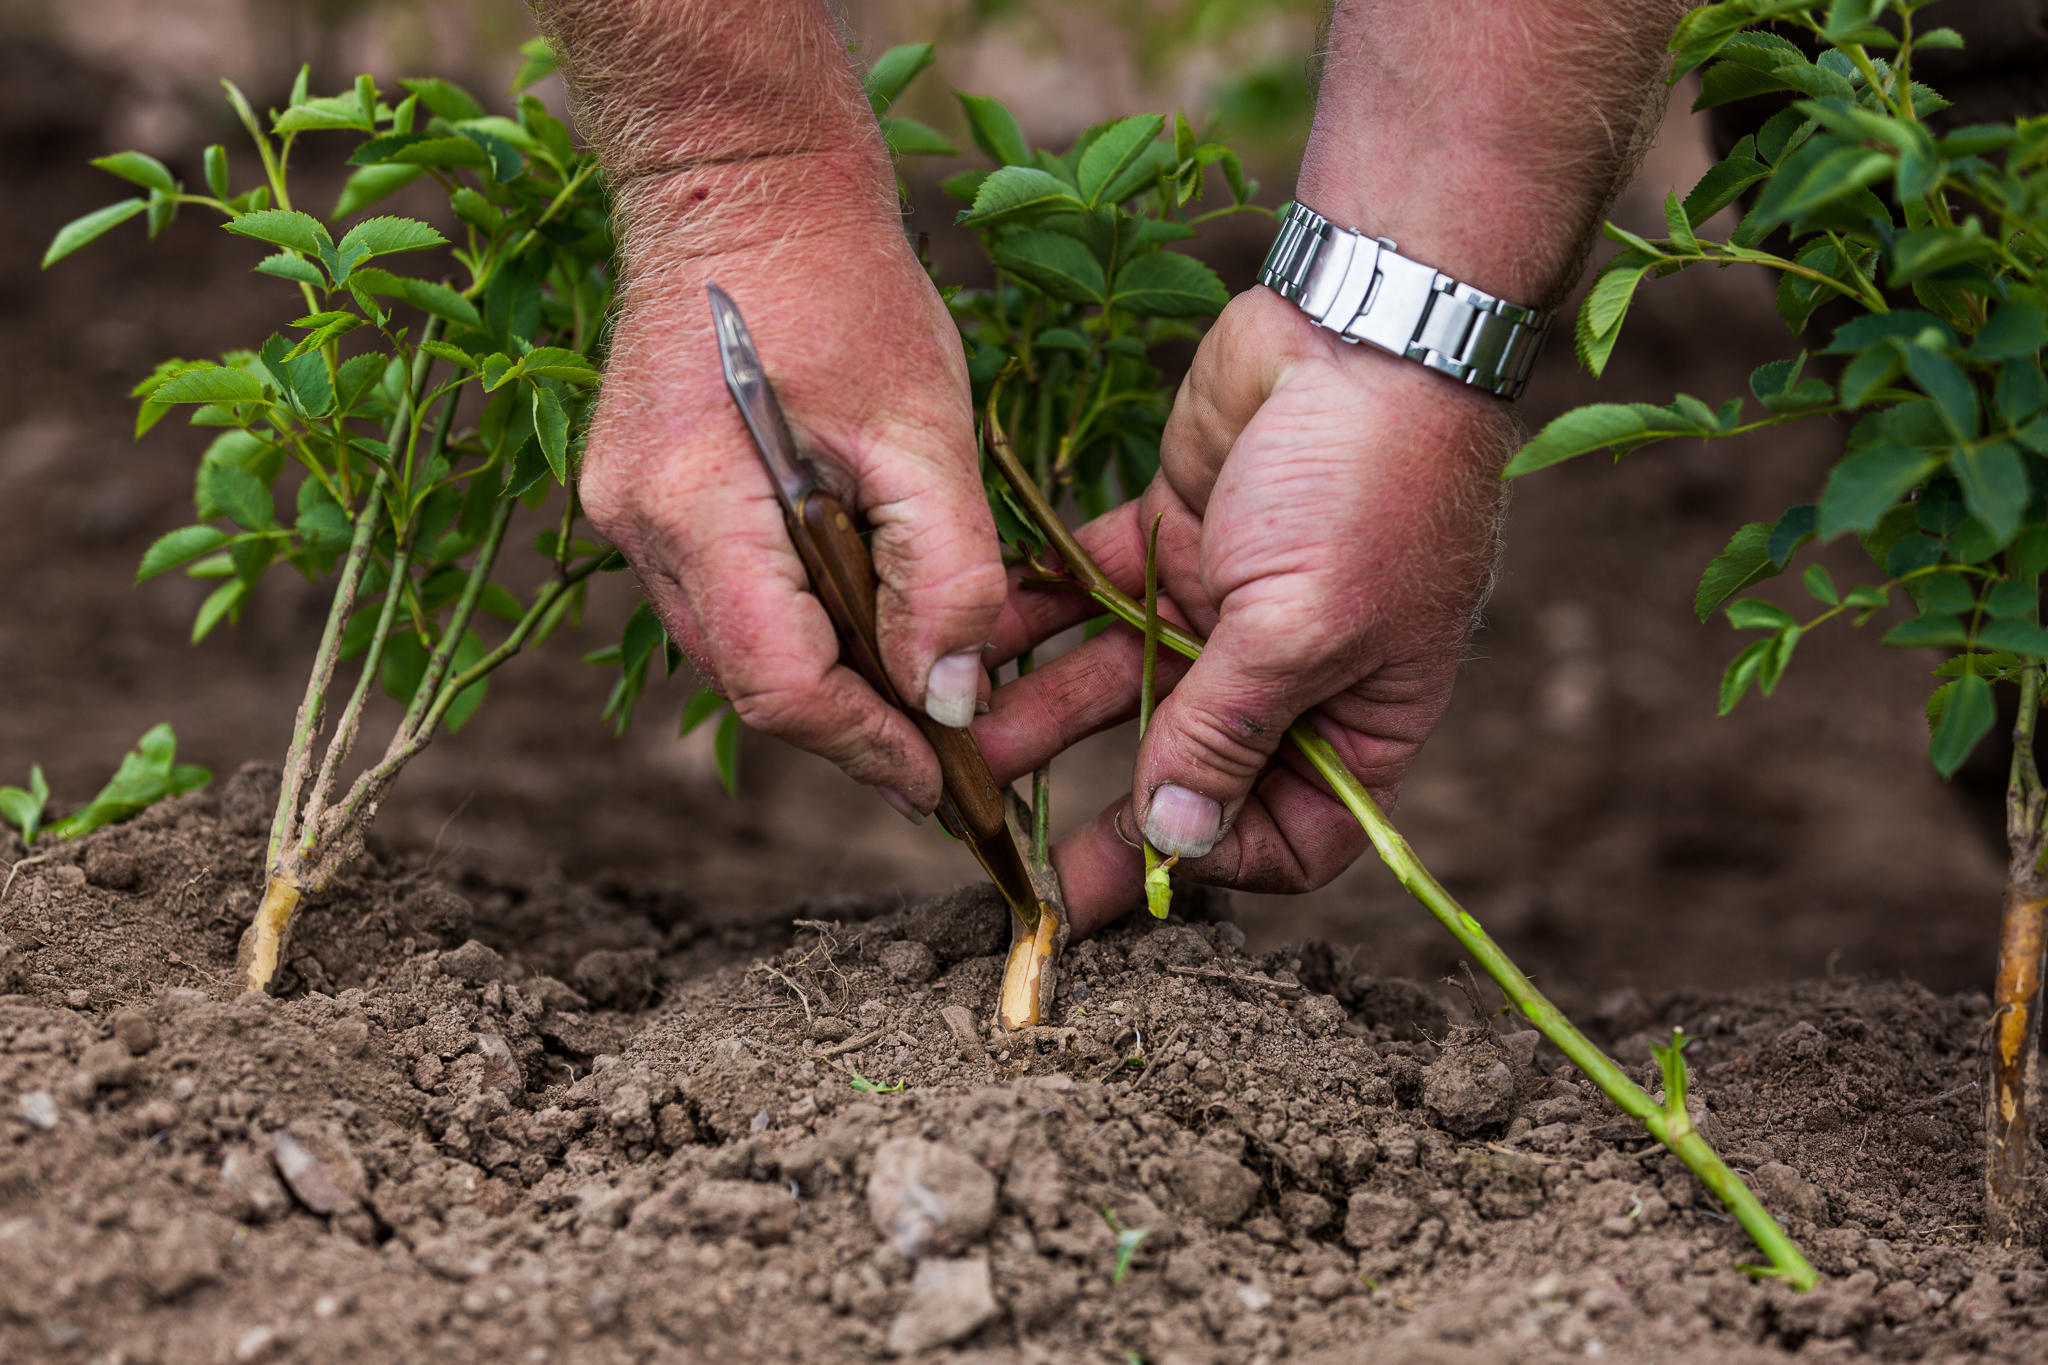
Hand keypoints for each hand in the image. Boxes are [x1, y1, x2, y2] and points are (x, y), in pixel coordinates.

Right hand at [580, 156, 1004, 816]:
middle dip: (852, 725)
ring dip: (822, 677)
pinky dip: (789, 622)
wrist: (743, 184)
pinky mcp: (633, 495)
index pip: (780, 684)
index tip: (941, 780)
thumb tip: (950, 701)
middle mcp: (637, 524)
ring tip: (911, 687)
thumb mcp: (926, 432)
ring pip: (729, 648)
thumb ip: (947, 574)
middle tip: (942, 749)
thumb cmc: (846, 290)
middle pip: (749, 679)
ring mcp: (622, 512)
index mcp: (700, 506)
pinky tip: (855, 612)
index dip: (867, 747)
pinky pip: (714, 598)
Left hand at [973, 285, 1515, 931]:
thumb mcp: (1301, 629)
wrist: (1362, 324)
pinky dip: (1029, 616)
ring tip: (957, 750)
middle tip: (1016, 860)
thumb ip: (1225, 732)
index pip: (1292, 833)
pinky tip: (958, 641)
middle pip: (1185, 771)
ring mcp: (1223, 603)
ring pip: (1115, 684)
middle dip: (1101, 813)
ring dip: (1039, 717)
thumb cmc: (1367, 488)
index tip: (1133, 874)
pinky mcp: (1166, 535)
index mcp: (1357, 715)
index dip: (1219, 861)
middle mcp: (1286, 670)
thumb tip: (1175, 838)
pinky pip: (1083, 594)